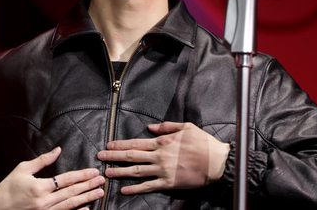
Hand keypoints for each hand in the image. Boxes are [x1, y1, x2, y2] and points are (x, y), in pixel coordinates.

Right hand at [0, 147, 104, 209]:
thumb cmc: (7, 188)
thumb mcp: (23, 169)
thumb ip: (42, 160)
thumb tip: (58, 150)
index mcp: (39, 187)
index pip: (66, 179)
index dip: (81, 175)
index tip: (93, 172)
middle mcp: (44, 201)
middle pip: (71, 192)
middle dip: (88, 185)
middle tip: (102, 180)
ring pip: (70, 205)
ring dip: (86, 198)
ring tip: (99, 192)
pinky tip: (86, 209)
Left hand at [97, 122, 229, 194]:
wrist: (217, 162)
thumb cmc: (203, 143)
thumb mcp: (186, 127)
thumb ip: (167, 127)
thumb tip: (151, 128)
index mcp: (163, 141)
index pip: (136, 143)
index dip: (121, 144)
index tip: (109, 145)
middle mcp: (159, 156)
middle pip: (132, 156)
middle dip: (114, 156)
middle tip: (100, 157)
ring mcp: (163, 170)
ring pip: (136, 171)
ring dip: (120, 172)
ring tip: (106, 173)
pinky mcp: (168, 183)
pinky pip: (148, 186)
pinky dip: (135, 188)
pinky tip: (124, 190)